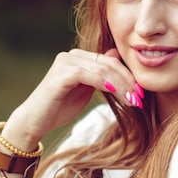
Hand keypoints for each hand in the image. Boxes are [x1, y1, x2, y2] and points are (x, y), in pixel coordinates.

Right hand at [0, 48, 142, 151]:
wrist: (35, 121)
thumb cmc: (60, 107)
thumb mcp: (87, 90)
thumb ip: (101, 76)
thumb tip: (117, 58)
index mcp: (79, 57)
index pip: (111, 62)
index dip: (128, 76)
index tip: (141, 93)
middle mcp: (71, 56)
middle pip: (109, 64)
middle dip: (127, 82)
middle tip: (140, 98)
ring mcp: (64, 63)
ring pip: (101, 69)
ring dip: (120, 85)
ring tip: (132, 100)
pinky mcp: (60, 74)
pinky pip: (87, 75)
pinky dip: (103, 83)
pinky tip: (115, 92)